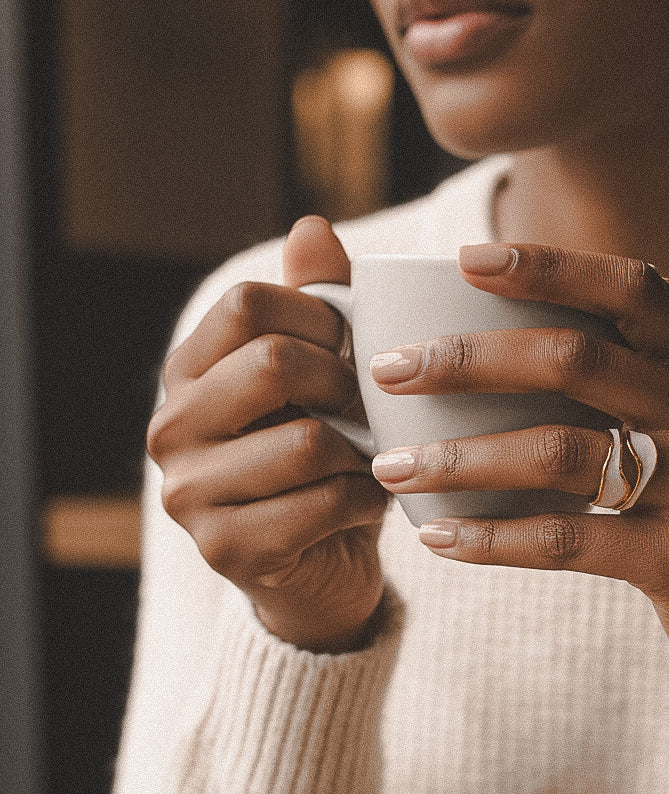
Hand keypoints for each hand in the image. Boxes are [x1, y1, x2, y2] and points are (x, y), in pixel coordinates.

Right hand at [147, 217, 388, 652]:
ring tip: (372, 459)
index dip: (320, 317)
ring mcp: (189, 495)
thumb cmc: (323, 463)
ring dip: (364, 452)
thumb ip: (315, 306)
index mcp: (189, 374)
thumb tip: (313, 225)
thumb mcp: (319, 380)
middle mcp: (171, 429)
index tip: (350, 349)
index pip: (246, 303)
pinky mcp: (226, 550)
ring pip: (307, 441)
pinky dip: (367, 500)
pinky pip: (325, 503)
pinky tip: (368, 503)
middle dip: (345, 382)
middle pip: (272, 362)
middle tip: (369, 407)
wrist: (318, 568)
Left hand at [369, 243, 668, 687]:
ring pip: (558, 452)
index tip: (464, 258)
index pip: (629, 286)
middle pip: (575, 359)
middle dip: (468, 360)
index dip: (547, 266)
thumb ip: (623, 375)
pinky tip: (437, 537)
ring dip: (461, 458)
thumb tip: (498, 339)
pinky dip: (491, 538)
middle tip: (388, 370)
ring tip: (390, 467)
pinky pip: (564, 542)